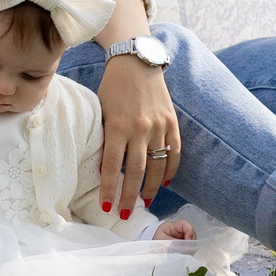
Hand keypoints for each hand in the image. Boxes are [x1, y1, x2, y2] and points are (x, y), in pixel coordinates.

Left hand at [97, 50, 179, 219]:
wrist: (137, 62)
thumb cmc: (112, 87)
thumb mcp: (100, 111)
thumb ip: (103, 138)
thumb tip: (103, 168)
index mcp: (118, 126)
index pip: (114, 166)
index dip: (110, 188)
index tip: (107, 206)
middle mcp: (141, 128)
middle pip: (137, 171)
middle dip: (130, 196)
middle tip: (125, 214)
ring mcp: (159, 126)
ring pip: (158, 166)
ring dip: (152, 188)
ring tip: (145, 202)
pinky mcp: (172, 122)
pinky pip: (175, 152)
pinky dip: (170, 170)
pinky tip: (165, 183)